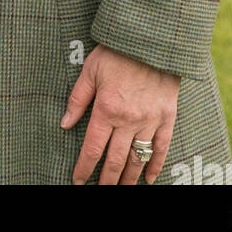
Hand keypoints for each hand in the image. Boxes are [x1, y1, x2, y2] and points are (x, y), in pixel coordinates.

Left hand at [62, 44, 179, 184]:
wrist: (151, 40)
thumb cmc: (116, 51)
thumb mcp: (90, 70)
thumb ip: (77, 99)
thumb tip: (65, 124)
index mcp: (106, 109)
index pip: (93, 148)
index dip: (84, 167)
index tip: (78, 180)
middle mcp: (128, 120)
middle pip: (115, 159)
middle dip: (105, 179)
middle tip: (99, 191)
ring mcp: (150, 120)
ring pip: (137, 158)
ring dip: (128, 178)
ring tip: (120, 189)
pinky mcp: (167, 117)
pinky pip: (161, 147)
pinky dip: (155, 165)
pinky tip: (149, 179)